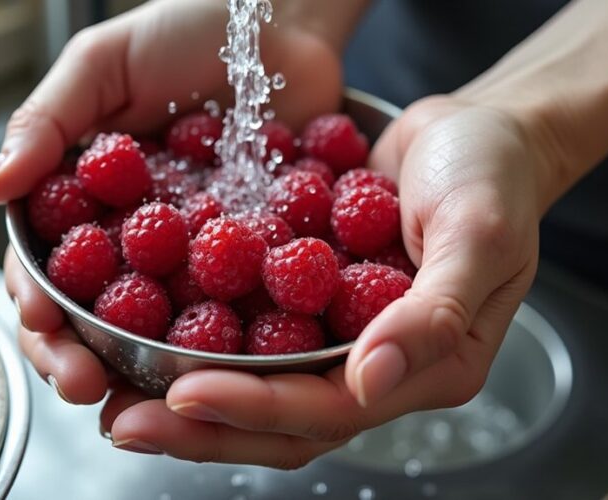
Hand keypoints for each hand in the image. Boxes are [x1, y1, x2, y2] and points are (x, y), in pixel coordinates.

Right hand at [0, 0, 340, 404]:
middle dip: (86, 357)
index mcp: (91, 203)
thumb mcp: (105, 63)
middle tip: (87, 387)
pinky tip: (230, 372)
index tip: (44, 329)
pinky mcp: (262, 258)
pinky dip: (234, 343)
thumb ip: (49, 120)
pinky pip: (246, 308)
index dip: (40, 307)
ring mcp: (201, 256)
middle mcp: (140, 240)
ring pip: (167, 331)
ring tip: (150, 402)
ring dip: (152, 372)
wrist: (280, 26)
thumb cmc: (187, 31)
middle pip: (101, 317)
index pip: (50, 270)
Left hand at [101, 95, 542, 467]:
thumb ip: (434, 312)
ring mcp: (337, 333)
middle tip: (126, 421)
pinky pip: (252, 326)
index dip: (254, 408)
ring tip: (116, 392)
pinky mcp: (310, 296)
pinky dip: (202, 334)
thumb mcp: (480, 233)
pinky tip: (147, 325)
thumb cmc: (490, 175)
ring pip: (256, 382)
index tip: (183, 394)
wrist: (471, 131)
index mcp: (423, 365)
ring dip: (188, 395)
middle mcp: (372, 362)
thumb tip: (371, 381)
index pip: (327, 408)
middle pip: (280, 419)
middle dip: (202, 426)